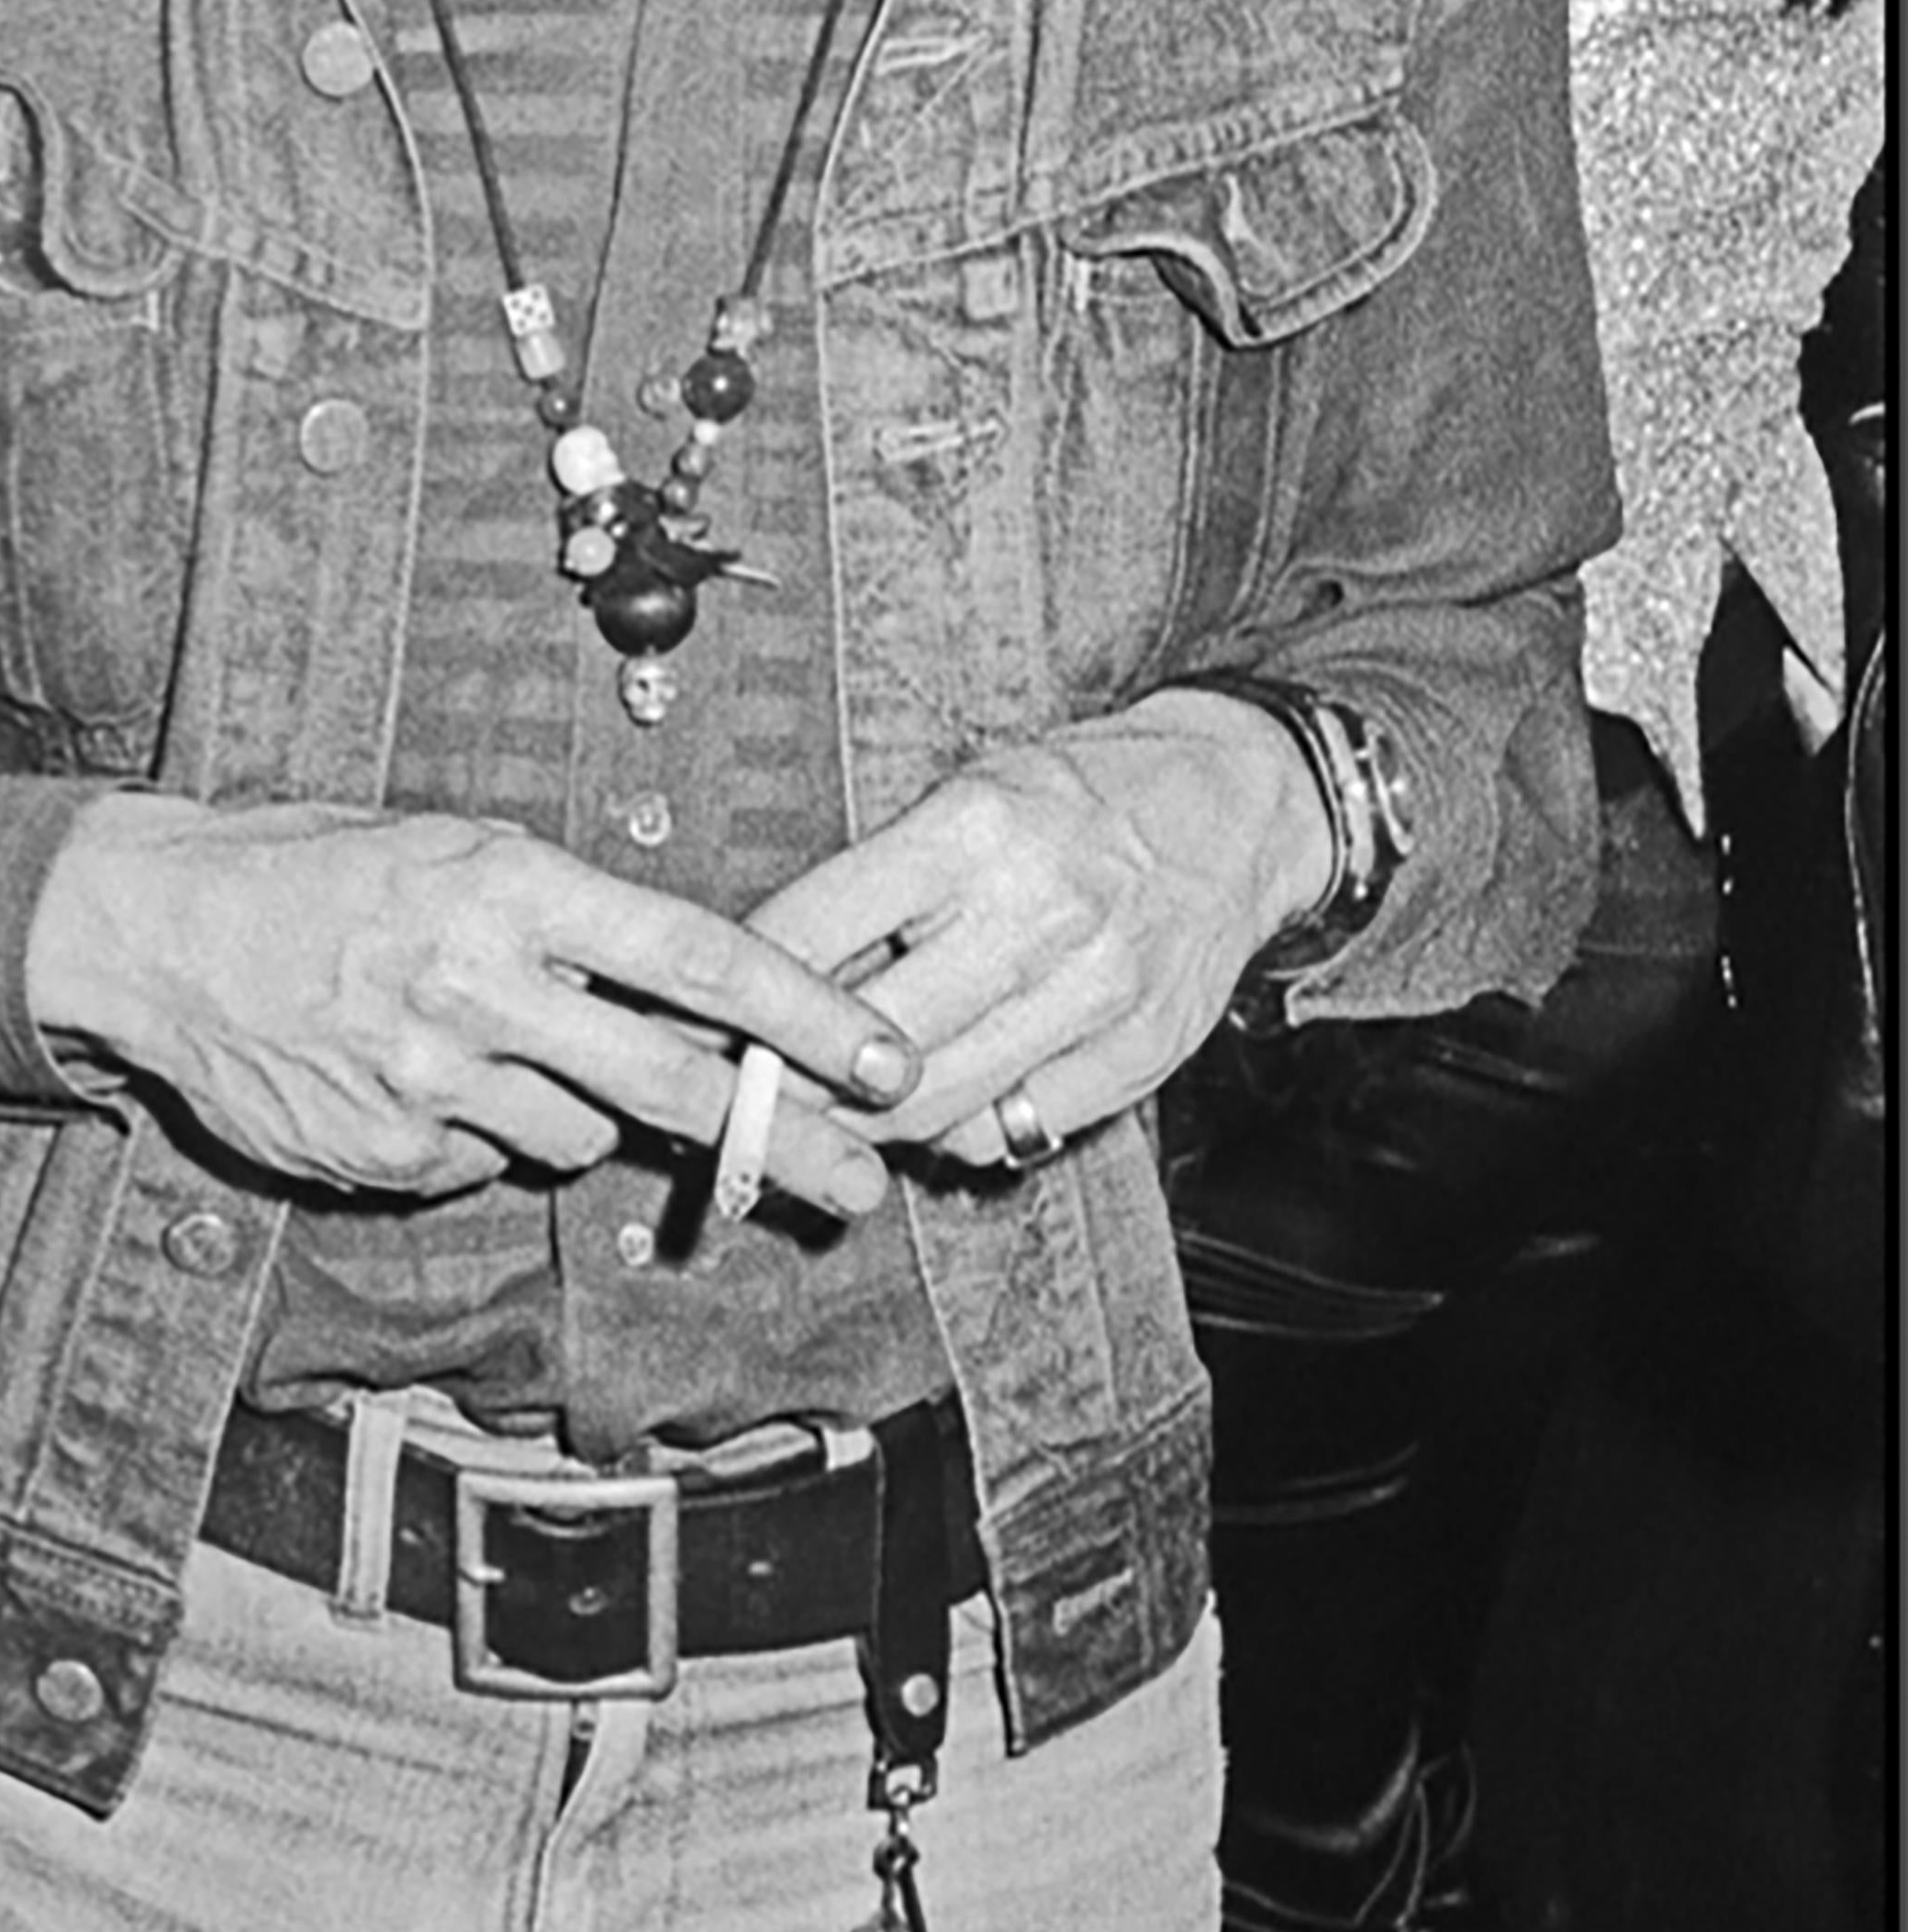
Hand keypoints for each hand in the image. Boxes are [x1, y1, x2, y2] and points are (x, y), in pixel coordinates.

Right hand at [26, 795, 916, 1210]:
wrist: (150, 932)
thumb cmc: (310, 872)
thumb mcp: (447, 851)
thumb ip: (562, 923)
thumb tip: (682, 999)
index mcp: (508, 887)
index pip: (697, 959)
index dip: (806, 1015)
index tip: (886, 1059)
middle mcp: (478, 987)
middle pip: (675, 1083)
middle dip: (786, 1140)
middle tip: (864, 1181)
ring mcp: (429, 1081)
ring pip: (575, 1134)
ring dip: (573, 1109)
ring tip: (488, 1051)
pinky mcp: (385, 1151)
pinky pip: (481, 1164)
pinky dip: (473, 1134)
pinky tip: (409, 1078)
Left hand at [741, 691, 1327, 1171]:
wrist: (1240, 804)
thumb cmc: (1077, 799)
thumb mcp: (964, 799)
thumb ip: (872, 890)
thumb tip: (761, 983)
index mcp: (973, 828)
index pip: (813, 931)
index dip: (736, 992)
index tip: (692, 1018)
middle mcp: (1038, 910)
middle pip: (870, 1043)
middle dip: (790, 1079)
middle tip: (743, 1093)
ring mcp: (1097, 989)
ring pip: (938, 1103)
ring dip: (865, 1123)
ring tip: (824, 1113)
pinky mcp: (1142, 1052)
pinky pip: (1016, 1129)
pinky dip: (960, 1133)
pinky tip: (936, 1109)